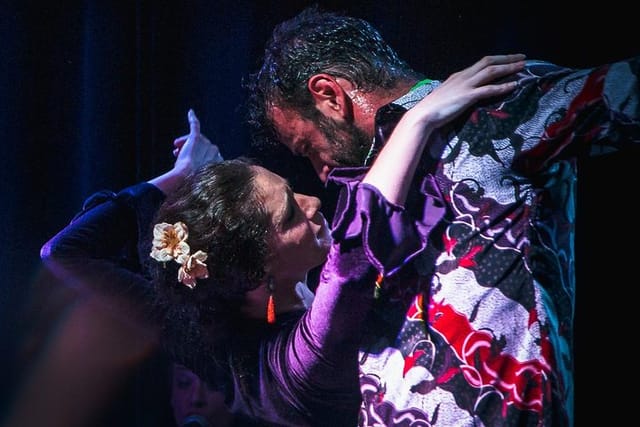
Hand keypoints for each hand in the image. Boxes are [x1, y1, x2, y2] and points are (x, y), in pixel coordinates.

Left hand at [171, 109, 223, 176]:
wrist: (186, 177)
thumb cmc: (191, 181)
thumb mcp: (199, 178)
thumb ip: (199, 173)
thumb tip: (193, 181)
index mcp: (219, 161)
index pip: (206, 154)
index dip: (195, 156)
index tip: (184, 162)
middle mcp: (215, 150)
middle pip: (200, 146)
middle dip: (189, 149)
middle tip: (176, 154)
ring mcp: (206, 144)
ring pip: (195, 140)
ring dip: (185, 143)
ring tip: (175, 148)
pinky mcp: (196, 137)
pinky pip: (195, 125)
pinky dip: (192, 118)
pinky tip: (190, 112)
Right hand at [408, 54, 525, 128]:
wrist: (424, 115)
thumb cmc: (433, 109)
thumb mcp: (447, 94)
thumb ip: (457, 91)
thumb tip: (465, 94)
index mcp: (459, 75)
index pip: (481, 62)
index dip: (497, 59)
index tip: (510, 58)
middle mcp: (464, 76)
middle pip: (489, 62)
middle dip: (507, 59)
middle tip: (522, 57)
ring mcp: (466, 85)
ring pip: (491, 71)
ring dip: (509, 68)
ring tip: (523, 67)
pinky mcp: (467, 96)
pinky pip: (489, 89)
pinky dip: (503, 86)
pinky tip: (514, 85)